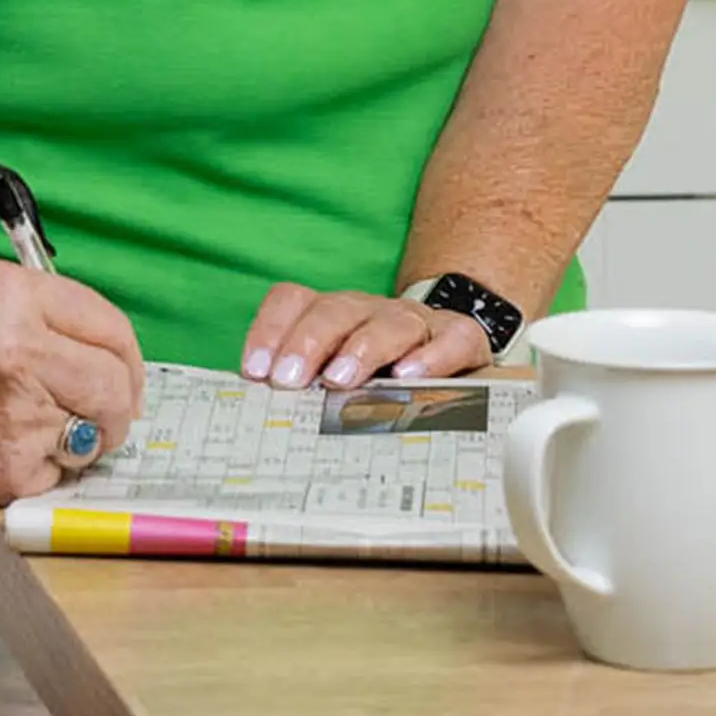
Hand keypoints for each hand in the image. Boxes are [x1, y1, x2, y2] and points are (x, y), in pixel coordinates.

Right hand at [0, 260, 142, 513]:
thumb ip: (25, 324)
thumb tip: (82, 357)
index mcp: (9, 293)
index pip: (107, 325)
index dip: (121, 358)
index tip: (117, 376)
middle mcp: (23, 345)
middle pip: (114, 383)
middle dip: (113, 409)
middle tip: (95, 423)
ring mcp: (18, 411)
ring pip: (91, 436)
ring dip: (73, 444)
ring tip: (23, 440)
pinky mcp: (6, 469)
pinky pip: (52, 477)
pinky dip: (35, 476)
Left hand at [241, 284, 493, 391]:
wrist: (452, 350)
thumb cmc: (383, 376)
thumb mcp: (340, 378)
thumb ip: (306, 388)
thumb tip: (261, 414)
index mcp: (333, 314)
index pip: (292, 301)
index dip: (270, 330)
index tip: (255, 372)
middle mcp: (369, 310)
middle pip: (334, 310)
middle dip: (307, 343)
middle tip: (288, 380)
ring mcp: (416, 321)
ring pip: (388, 322)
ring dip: (361, 349)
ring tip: (340, 380)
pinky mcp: (460, 337)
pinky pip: (450, 338)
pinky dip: (431, 356)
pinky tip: (410, 377)